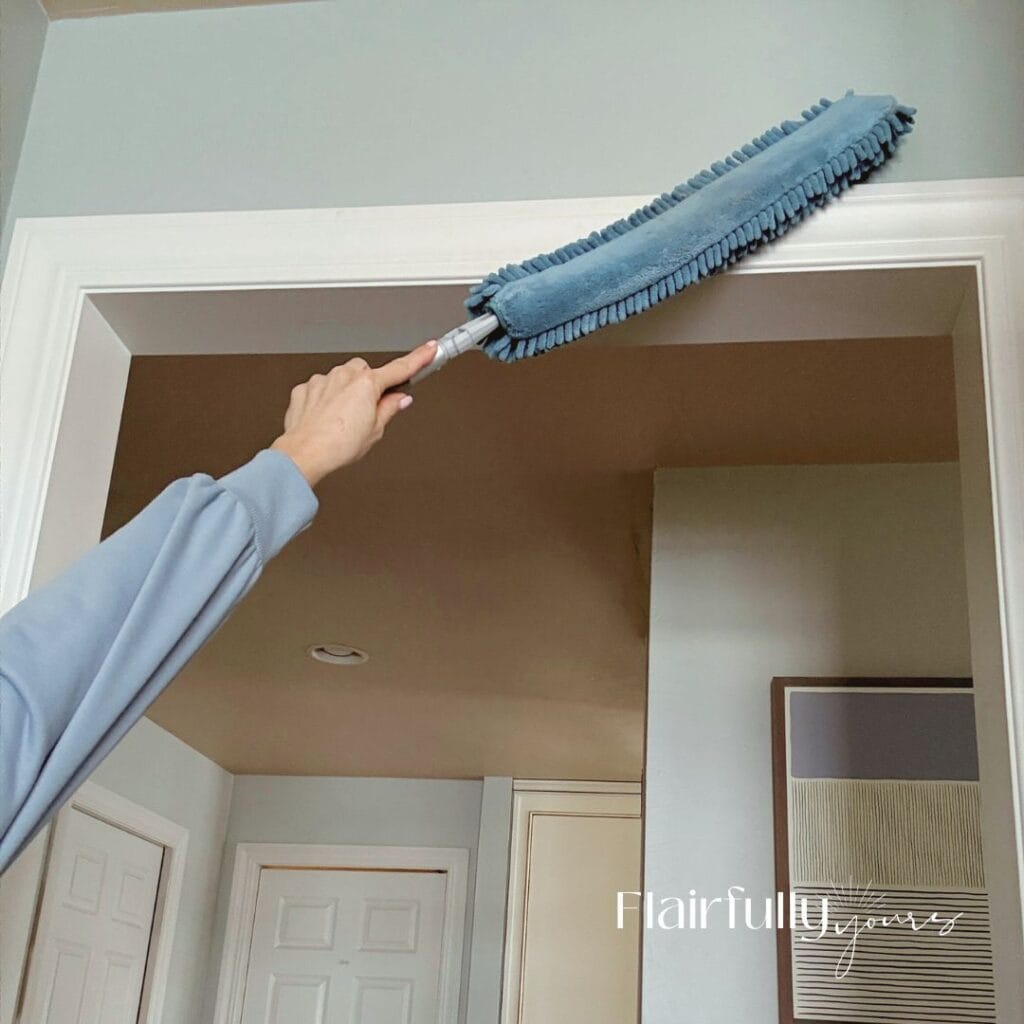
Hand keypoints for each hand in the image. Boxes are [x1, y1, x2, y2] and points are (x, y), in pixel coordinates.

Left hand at [270, 341, 436, 486]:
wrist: (304, 453)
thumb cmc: (337, 445)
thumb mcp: (375, 431)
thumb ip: (389, 409)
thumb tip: (399, 399)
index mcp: (367, 384)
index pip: (401, 368)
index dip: (419, 358)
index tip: (430, 349)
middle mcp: (344, 376)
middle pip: (367, 373)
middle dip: (370, 386)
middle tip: (369, 410)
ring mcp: (323, 380)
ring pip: (342, 378)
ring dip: (346, 393)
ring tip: (343, 420)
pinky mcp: (305, 388)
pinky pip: (322, 389)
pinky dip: (326, 400)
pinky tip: (326, 418)